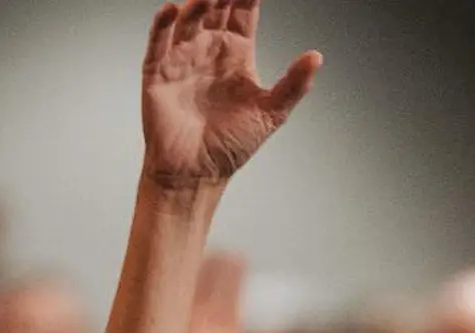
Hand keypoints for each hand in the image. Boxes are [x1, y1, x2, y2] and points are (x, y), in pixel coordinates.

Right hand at [142, 0, 322, 189]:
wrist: (197, 174)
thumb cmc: (230, 147)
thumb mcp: (271, 114)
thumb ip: (294, 84)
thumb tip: (316, 56)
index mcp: (238, 56)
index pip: (243, 13)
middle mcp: (209, 51)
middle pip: (216, 9)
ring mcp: (183, 59)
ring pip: (189, 20)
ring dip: (197, 3)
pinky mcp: (158, 74)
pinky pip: (158, 43)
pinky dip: (163, 25)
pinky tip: (172, 10)